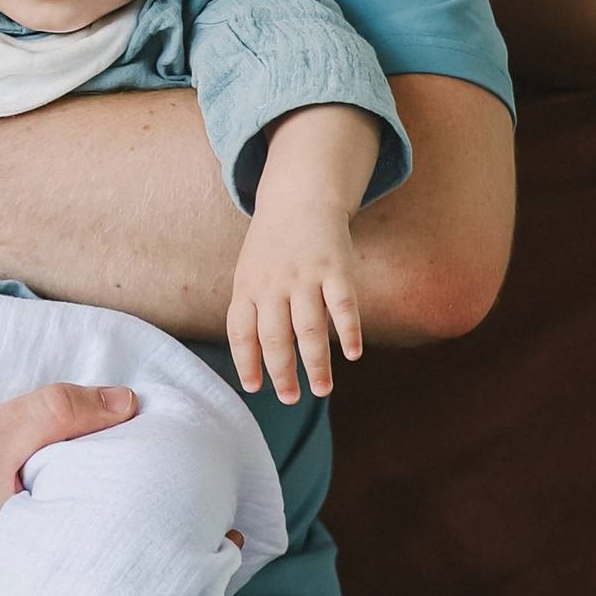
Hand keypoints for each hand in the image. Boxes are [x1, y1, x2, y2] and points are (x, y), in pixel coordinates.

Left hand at [227, 205, 365, 403]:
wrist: (300, 196)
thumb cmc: (272, 245)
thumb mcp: (250, 273)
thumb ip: (253, 311)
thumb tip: (259, 361)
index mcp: (248, 287)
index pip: (241, 331)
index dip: (246, 361)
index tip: (255, 387)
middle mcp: (273, 284)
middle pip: (275, 337)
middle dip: (282, 372)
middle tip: (290, 399)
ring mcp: (305, 276)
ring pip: (309, 328)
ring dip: (316, 363)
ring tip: (322, 390)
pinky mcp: (335, 267)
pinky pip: (342, 304)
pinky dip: (349, 330)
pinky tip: (353, 353)